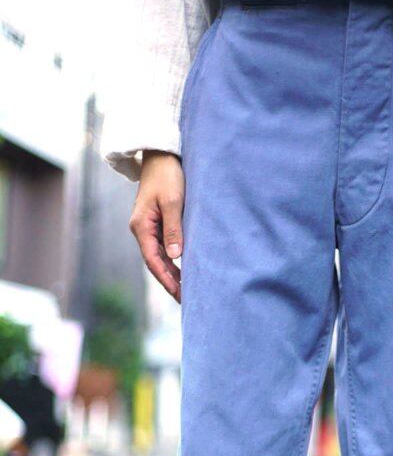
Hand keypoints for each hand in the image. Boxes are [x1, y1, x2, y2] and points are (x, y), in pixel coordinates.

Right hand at [130, 151, 184, 302]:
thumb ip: (173, 229)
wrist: (161, 155)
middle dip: (170, 282)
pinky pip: (164, 248)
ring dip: (172, 273)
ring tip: (187, 290)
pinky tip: (184, 271)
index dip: (166, 279)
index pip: (153, 260)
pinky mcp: (157, 223)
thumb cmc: (167, 175)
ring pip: (160, 257)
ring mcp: (149, 227)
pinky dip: (174, 261)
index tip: (179, 294)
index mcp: (141, 226)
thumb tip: (175, 257)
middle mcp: (142, 230)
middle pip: (155, 263)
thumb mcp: (173, 202)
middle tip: (186, 300)